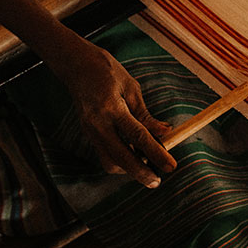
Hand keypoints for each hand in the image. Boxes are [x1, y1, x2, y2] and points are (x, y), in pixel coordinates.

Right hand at [52, 38, 176, 186]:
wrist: (76, 65)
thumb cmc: (107, 71)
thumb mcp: (131, 88)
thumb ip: (145, 115)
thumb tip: (165, 133)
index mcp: (112, 108)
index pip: (138, 137)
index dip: (156, 154)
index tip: (171, 167)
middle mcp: (98, 124)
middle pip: (120, 158)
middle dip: (139, 173)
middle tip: (156, 182)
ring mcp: (89, 130)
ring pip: (109, 161)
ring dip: (128, 168)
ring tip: (147, 165)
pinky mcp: (87, 133)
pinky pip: (104, 153)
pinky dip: (120, 159)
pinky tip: (133, 154)